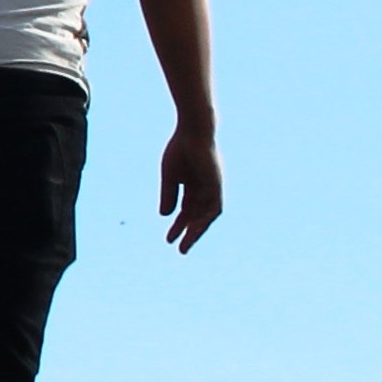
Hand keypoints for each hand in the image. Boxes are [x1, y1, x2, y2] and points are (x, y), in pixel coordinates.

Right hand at [159, 127, 224, 250]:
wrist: (194, 132)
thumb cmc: (181, 149)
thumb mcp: (170, 176)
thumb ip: (168, 195)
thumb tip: (164, 215)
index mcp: (193, 186)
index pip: (187, 211)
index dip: (178, 226)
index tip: (169, 240)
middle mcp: (206, 190)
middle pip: (197, 217)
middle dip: (188, 233)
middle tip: (179, 250)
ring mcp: (213, 189)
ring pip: (206, 216)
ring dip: (196, 231)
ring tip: (185, 244)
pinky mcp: (217, 185)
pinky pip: (213, 207)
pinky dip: (204, 219)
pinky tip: (193, 227)